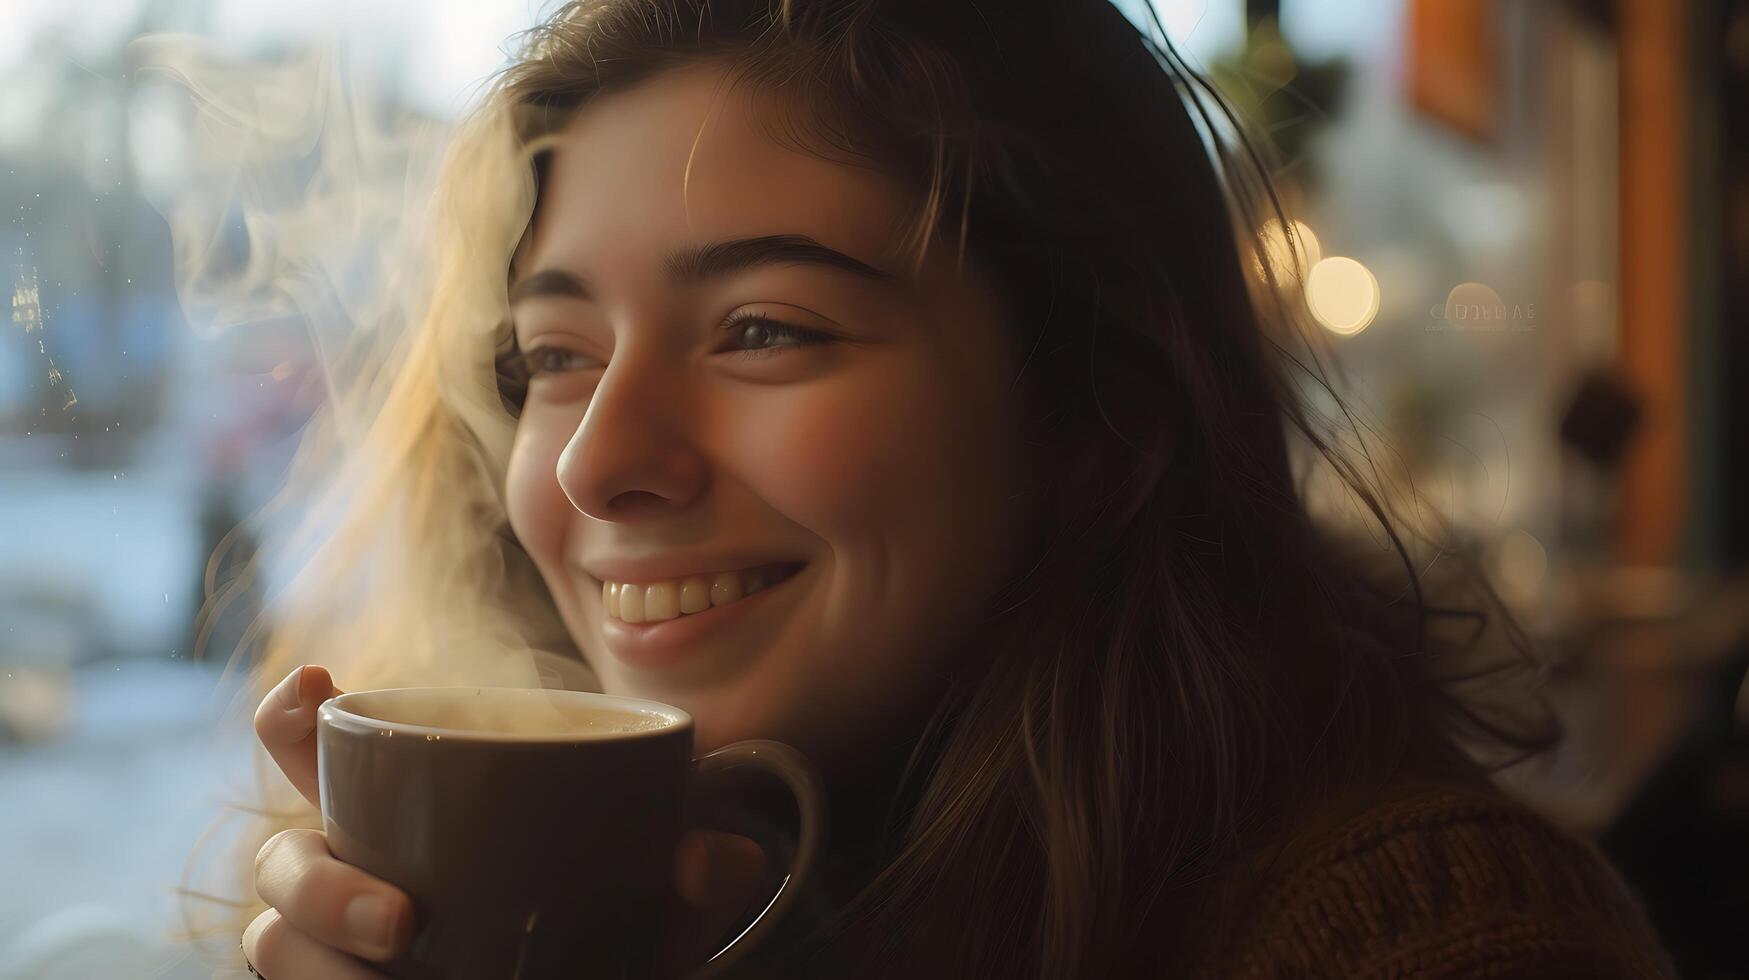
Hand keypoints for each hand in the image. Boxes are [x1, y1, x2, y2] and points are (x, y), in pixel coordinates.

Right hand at [242, 665, 766, 978]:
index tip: (317, 682)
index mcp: (410, 806)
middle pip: (283, 862)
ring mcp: (341, 946)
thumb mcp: (666, 890)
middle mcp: (355, 868)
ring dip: (320, 971)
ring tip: (400, 978)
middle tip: (404, 923)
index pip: (318, 746)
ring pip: (276, 946)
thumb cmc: (620, 920)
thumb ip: (700, 865)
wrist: (620, 979)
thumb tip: (712, 859)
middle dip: (322, 887)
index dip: (294, 713)